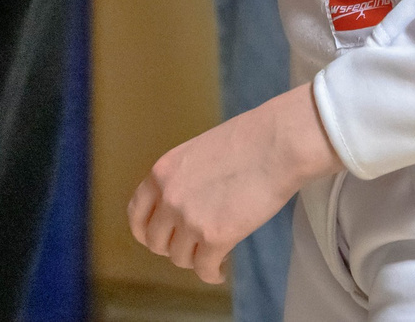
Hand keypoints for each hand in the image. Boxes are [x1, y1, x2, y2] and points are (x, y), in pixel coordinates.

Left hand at [129, 84, 342, 284]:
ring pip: (179, 258)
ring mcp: (189, 219)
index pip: (136, 213)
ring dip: (194, 260)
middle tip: (191, 247)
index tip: (159, 238)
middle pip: (156, 242)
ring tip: (210, 256)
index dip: (146, 231)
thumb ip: (183, 179)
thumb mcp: (199, 153)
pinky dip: (211, 274)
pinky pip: (204, 269)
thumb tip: (183, 204)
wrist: (277, 144)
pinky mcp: (215, 237)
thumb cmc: (248, 140)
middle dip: (173, 248)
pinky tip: (220, 271)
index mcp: (161, 172)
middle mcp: (168, 197)